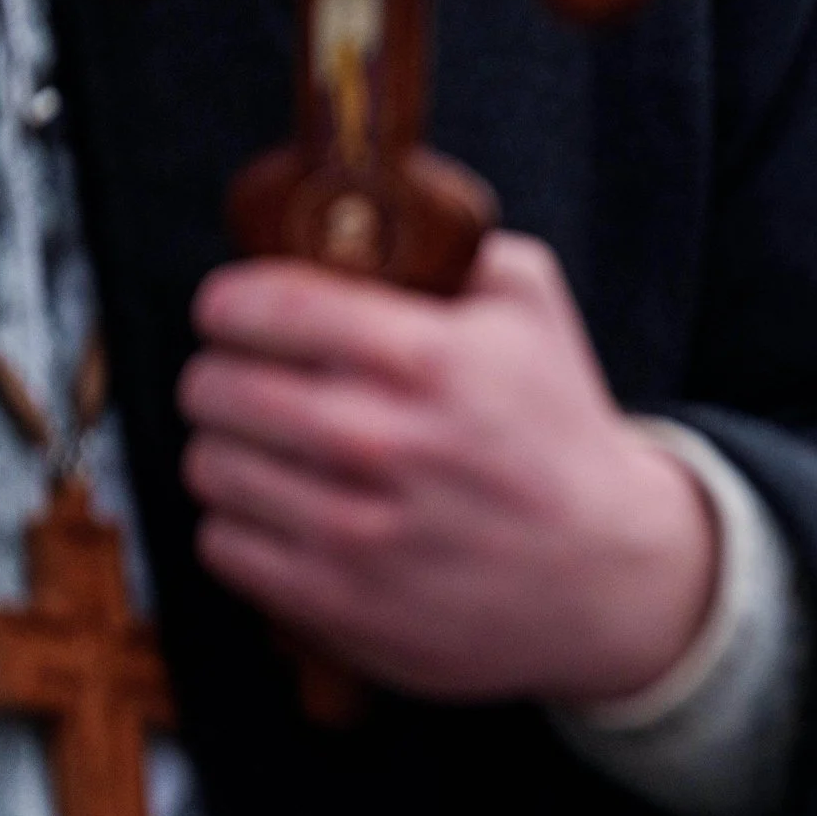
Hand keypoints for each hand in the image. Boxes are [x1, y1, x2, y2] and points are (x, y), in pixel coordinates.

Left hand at [177, 232, 715, 705]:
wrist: (607, 571)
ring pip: (209, 466)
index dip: (231, 302)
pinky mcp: (337, 604)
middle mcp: (390, 445)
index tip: (235, 311)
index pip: (263, 306)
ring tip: (274, 447)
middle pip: (216, 388)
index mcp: (434, 360)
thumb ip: (447, 243)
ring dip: (231, 450)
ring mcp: (359, 533)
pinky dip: (245, 524)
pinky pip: (222, 544)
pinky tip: (292, 510)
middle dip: (224, 374)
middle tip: (250, 379)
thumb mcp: (533, 309)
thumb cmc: (554, 429)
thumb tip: (351, 211)